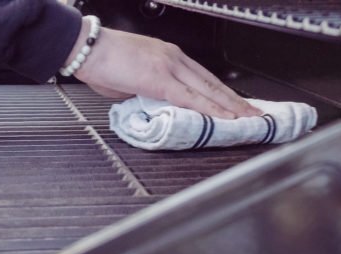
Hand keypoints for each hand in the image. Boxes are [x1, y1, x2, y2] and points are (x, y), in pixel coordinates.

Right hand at [66, 20, 262, 118]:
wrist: (86, 47)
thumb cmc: (101, 60)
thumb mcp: (130, 78)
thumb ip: (146, 90)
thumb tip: (151, 104)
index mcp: (168, 56)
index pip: (203, 77)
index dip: (221, 92)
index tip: (234, 104)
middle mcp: (174, 58)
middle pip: (213, 82)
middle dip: (235, 100)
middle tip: (254, 113)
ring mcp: (169, 67)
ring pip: (208, 90)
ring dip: (230, 106)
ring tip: (248, 119)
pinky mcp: (159, 79)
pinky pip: (191, 97)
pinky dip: (210, 109)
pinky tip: (224, 117)